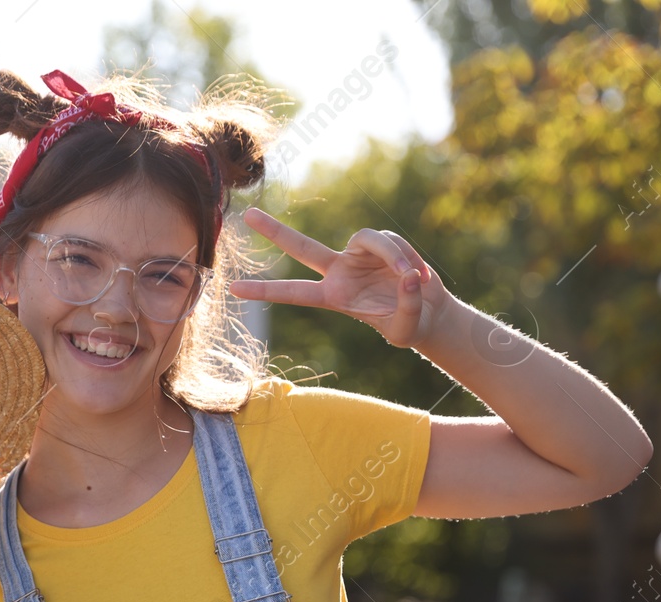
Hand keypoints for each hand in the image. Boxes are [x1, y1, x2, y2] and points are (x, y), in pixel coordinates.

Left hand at [229, 207, 453, 348]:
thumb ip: (407, 305)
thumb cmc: (410, 324)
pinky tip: (419, 274)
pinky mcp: (380, 243)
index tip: (233, 289)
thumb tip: (407, 275)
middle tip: (248, 215)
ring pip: (370, 238)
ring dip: (395, 255)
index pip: (293, 293)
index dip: (265, 291)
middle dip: (275, 231)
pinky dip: (408, 256)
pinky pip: (392, 241)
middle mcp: (338, 271)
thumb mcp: (407, 328)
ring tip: (413, 277)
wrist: (428, 310)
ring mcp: (357, 254)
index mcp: (333, 296)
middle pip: (302, 247)